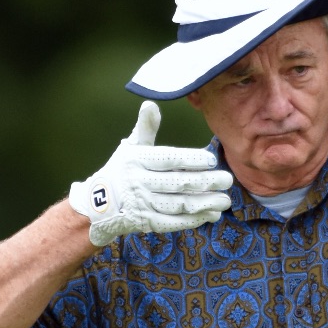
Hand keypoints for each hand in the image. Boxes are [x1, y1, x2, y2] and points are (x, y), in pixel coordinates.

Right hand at [69, 101, 233, 245]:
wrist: (99, 205)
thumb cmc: (123, 170)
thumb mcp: (131, 147)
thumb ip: (145, 128)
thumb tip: (150, 104)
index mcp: (137, 160)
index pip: (168, 159)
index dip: (191, 160)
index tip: (212, 160)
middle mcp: (139, 182)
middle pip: (178, 183)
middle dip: (206, 182)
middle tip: (228, 180)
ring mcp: (143, 204)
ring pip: (179, 205)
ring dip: (204, 204)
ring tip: (225, 200)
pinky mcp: (147, 223)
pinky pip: (174, 222)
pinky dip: (194, 220)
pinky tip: (212, 215)